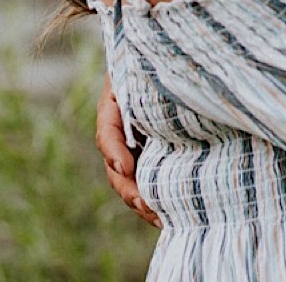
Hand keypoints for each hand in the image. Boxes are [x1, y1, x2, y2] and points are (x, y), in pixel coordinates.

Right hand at [97, 80, 158, 226]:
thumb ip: (141, 85)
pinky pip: (148, 184)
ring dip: (141, 202)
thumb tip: (146, 109)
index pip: (107, 133)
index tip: (126, 167)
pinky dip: (154, 201)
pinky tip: (167, 215)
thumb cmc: (157, 67)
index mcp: (113, 109)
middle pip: (116, 167)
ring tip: (158, 217)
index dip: (114, 152)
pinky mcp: (153, 160)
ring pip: (130, 182)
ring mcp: (135, 149)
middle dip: (128, 189)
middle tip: (144, 204)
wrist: (177, 69)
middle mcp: (121, 133)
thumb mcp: (142, 73)